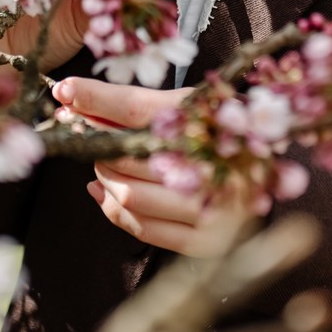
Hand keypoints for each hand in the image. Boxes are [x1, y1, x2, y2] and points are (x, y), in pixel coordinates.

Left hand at [56, 75, 256, 255]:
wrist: (265, 172)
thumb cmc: (217, 131)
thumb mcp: (183, 105)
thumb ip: (130, 103)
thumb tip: (70, 95)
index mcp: (211, 123)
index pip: (137, 107)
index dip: (97, 99)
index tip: (66, 91)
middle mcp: (213, 166)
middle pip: (128, 155)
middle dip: (99, 146)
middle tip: (91, 138)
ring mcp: (209, 208)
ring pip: (131, 196)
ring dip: (106, 180)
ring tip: (105, 166)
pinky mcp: (203, 241)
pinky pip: (143, 228)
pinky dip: (113, 211)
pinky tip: (104, 192)